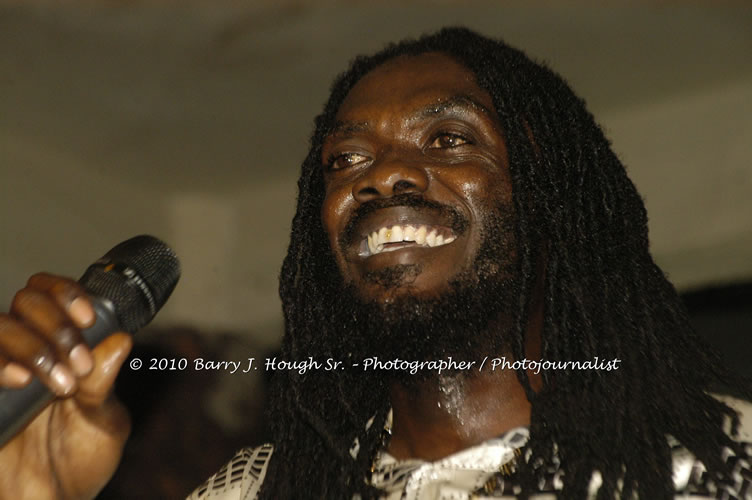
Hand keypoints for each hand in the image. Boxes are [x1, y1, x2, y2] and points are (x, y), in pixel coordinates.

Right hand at [0, 273, 131, 499]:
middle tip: (80, 364)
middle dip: (58, 325)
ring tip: (62, 385)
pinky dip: (2, 362)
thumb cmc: (80, 463)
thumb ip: (106, 384)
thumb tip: (120, 340)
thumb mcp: (105, 422)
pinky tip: (22, 381)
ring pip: (2, 325)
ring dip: (36, 346)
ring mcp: (2, 370)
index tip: (88, 317)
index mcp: (64, 348)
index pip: (54, 294)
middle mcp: (28, 352)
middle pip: (27, 301)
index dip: (68, 293)